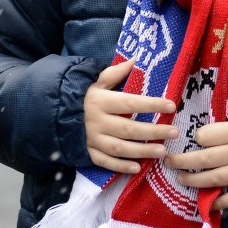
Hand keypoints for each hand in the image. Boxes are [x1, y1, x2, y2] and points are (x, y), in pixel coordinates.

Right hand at [84, 59, 178, 174]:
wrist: (53, 113)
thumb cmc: (82, 96)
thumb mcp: (96, 81)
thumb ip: (115, 73)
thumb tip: (136, 58)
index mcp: (101, 101)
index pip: (130, 103)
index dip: (151, 104)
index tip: (171, 105)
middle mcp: (97, 121)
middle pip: (128, 129)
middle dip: (153, 131)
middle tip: (174, 132)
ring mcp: (92, 139)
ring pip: (120, 148)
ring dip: (142, 151)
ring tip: (163, 151)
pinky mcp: (87, 152)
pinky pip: (105, 162)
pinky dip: (120, 166)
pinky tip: (138, 168)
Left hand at [163, 118, 227, 210]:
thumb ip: (224, 126)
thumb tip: (198, 133)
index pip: (206, 135)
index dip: (196, 137)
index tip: (194, 138)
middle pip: (205, 159)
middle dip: (182, 161)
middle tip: (168, 161)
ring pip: (216, 178)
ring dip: (195, 181)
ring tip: (181, 179)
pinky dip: (221, 202)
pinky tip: (208, 203)